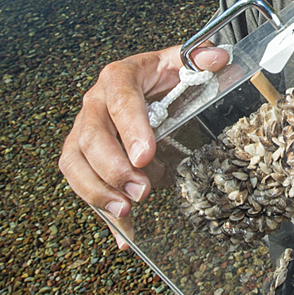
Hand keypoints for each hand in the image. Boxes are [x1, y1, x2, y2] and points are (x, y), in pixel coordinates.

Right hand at [59, 44, 229, 247]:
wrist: (145, 85)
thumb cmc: (162, 76)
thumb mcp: (182, 62)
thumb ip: (201, 58)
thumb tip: (218, 58)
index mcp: (119, 77)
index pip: (121, 100)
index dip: (131, 128)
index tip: (146, 155)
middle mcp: (94, 103)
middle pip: (92, 137)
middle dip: (114, 168)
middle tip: (140, 191)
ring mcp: (82, 131)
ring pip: (75, 163)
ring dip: (98, 191)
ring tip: (126, 212)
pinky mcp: (81, 157)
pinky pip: (81, 185)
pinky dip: (101, 213)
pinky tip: (123, 236)